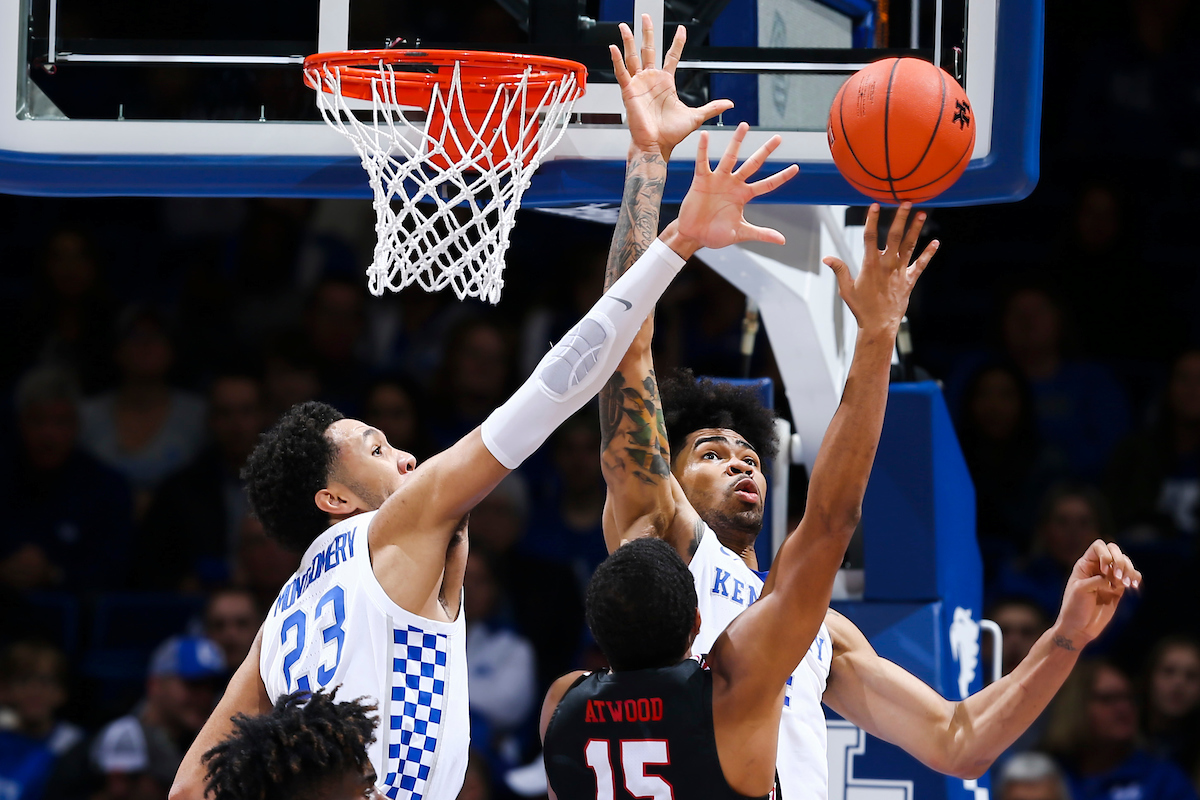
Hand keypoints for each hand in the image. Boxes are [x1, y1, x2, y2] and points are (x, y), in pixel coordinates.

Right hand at [610, 15, 733, 160]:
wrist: (657, 145)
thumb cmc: (672, 134)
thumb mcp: (695, 116)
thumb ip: (712, 107)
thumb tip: (730, 104)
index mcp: (666, 83)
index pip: (672, 56)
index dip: (677, 42)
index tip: (682, 29)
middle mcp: (651, 80)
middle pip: (649, 50)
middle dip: (647, 33)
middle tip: (645, 16)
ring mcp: (639, 84)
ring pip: (633, 57)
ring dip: (628, 41)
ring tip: (624, 26)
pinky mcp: (628, 91)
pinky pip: (621, 72)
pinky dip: (616, 60)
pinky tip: (613, 47)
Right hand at [662, 123, 798, 256]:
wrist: (693, 235)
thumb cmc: (715, 234)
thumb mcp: (741, 233)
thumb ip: (761, 234)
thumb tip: (782, 240)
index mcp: (744, 196)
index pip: (767, 185)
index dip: (781, 177)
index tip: (796, 168)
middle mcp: (733, 184)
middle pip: (753, 164)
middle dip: (765, 151)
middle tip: (778, 138)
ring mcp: (718, 180)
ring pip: (730, 157)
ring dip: (737, 141)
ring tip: (744, 126)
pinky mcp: (702, 180)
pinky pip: (703, 162)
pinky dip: (703, 149)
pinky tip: (704, 136)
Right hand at [822, 203, 937, 335]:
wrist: (879, 325)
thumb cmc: (861, 308)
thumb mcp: (846, 289)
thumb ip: (839, 270)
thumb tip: (827, 257)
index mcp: (870, 265)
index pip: (870, 237)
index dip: (872, 220)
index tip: (875, 205)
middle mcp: (887, 265)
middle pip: (894, 236)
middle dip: (900, 218)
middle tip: (906, 202)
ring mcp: (900, 272)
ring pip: (909, 246)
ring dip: (916, 229)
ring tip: (922, 214)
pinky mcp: (909, 281)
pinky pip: (920, 265)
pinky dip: (928, 254)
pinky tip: (936, 243)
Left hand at [1054, 540, 1140, 645]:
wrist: (1079, 628)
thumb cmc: (1074, 607)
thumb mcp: (1081, 590)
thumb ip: (1097, 580)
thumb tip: (1114, 579)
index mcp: (1084, 565)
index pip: (1098, 546)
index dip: (1105, 553)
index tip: (1103, 569)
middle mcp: (1097, 568)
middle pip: (1115, 551)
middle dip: (1120, 561)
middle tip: (1117, 578)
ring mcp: (1109, 578)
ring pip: (1125, 563)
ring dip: (1129, 570)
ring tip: (1125, 584)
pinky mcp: (1118, 589)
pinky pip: (1131, 577)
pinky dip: (1135, 578)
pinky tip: (1133, 586)